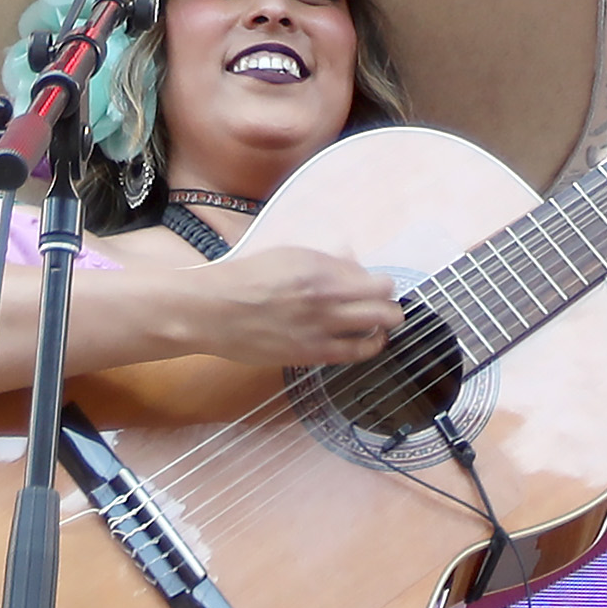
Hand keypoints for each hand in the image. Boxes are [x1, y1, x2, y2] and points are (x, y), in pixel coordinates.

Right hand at [163, 236, 404, 370]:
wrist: (214, 310)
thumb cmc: (246, 278)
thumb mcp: (288, 254)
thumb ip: (326, 259)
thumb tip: (353, 261)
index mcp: (321, 269)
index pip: (376, 279)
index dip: (381, 283)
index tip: (377, 285)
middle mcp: (326, 298)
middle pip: (385, 305)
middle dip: (392, 306)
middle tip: (388, 306)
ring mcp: (320, 328)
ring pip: (376, 329)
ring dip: (385, 326)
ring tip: (384, 325)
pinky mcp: (310, 353)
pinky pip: (354, 353)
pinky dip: (369, 346)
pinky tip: (371, 343)